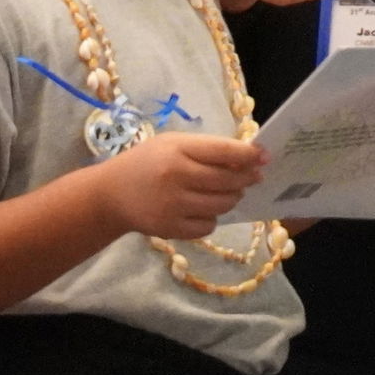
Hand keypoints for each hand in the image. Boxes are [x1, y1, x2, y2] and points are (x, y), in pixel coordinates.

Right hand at [98, 133, 267, 239]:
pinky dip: (212, 218)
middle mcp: (176, 177)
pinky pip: (208, 226)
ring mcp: (173, 206)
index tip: (265, 157)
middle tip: (253, 176)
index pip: (224, 152)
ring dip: (232, 198)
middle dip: (247, 179)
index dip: (249, 155)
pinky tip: (203, 208)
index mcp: (177, 150)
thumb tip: (247, 157)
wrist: (110, 195)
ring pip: (222, 205)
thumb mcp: (173, 145)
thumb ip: (207, 149)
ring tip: (228, 191)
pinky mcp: (171, 229)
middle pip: (228, 181)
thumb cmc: (147, 162)